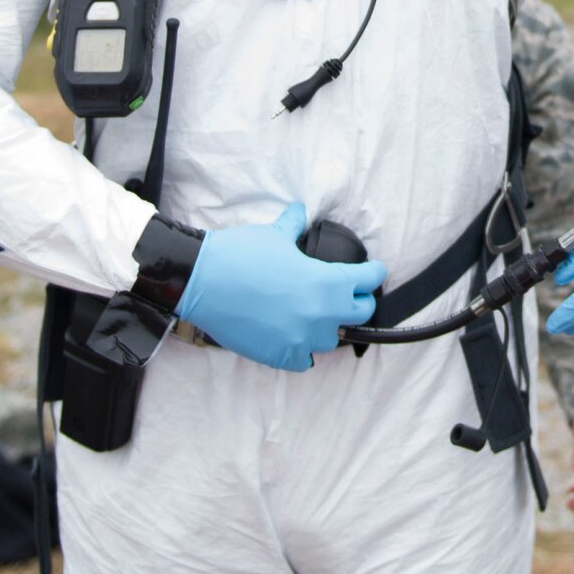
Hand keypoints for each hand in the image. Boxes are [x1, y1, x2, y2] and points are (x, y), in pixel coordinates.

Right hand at [174, 202, 385, 371]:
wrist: (201, 282)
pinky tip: (296, 338)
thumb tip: (298, 211)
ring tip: (317, 316)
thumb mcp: (275, 235)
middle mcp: (320, 314)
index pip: (369, 281)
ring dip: (329, 327)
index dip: (372, 272)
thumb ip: (294, 225)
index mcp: (326, 282)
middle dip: (357, 300)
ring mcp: (301, 338)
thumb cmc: (239, 255)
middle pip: (360, 313)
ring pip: (332, 340)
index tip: (372, 271)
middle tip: (348, 294)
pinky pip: (304, 361)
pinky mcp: (279, 355)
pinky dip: (303, 351)